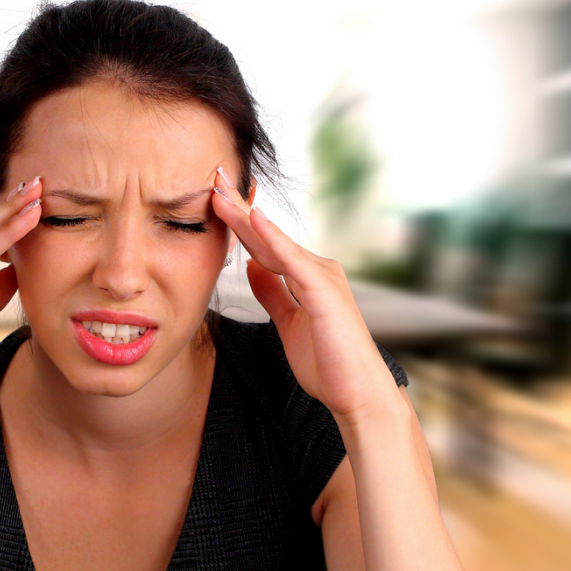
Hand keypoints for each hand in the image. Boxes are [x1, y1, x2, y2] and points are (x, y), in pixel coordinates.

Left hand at [212, 167, 398, 420]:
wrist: (357, 393)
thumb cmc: (329, 364)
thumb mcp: (289, 323)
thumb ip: (273, 292)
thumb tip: (252, 267)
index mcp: (307, 277)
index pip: (264, 244)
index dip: (239, 222)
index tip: (215, 200)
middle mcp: (316, 269)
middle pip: (267, 235)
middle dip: (238, 207)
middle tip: (213, 177)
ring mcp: (321, 277)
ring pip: (275, 241)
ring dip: (246, 215)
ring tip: (220, 190)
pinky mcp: (323, 291)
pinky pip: (291, 260)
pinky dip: (271, 238)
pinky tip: (252, 218)